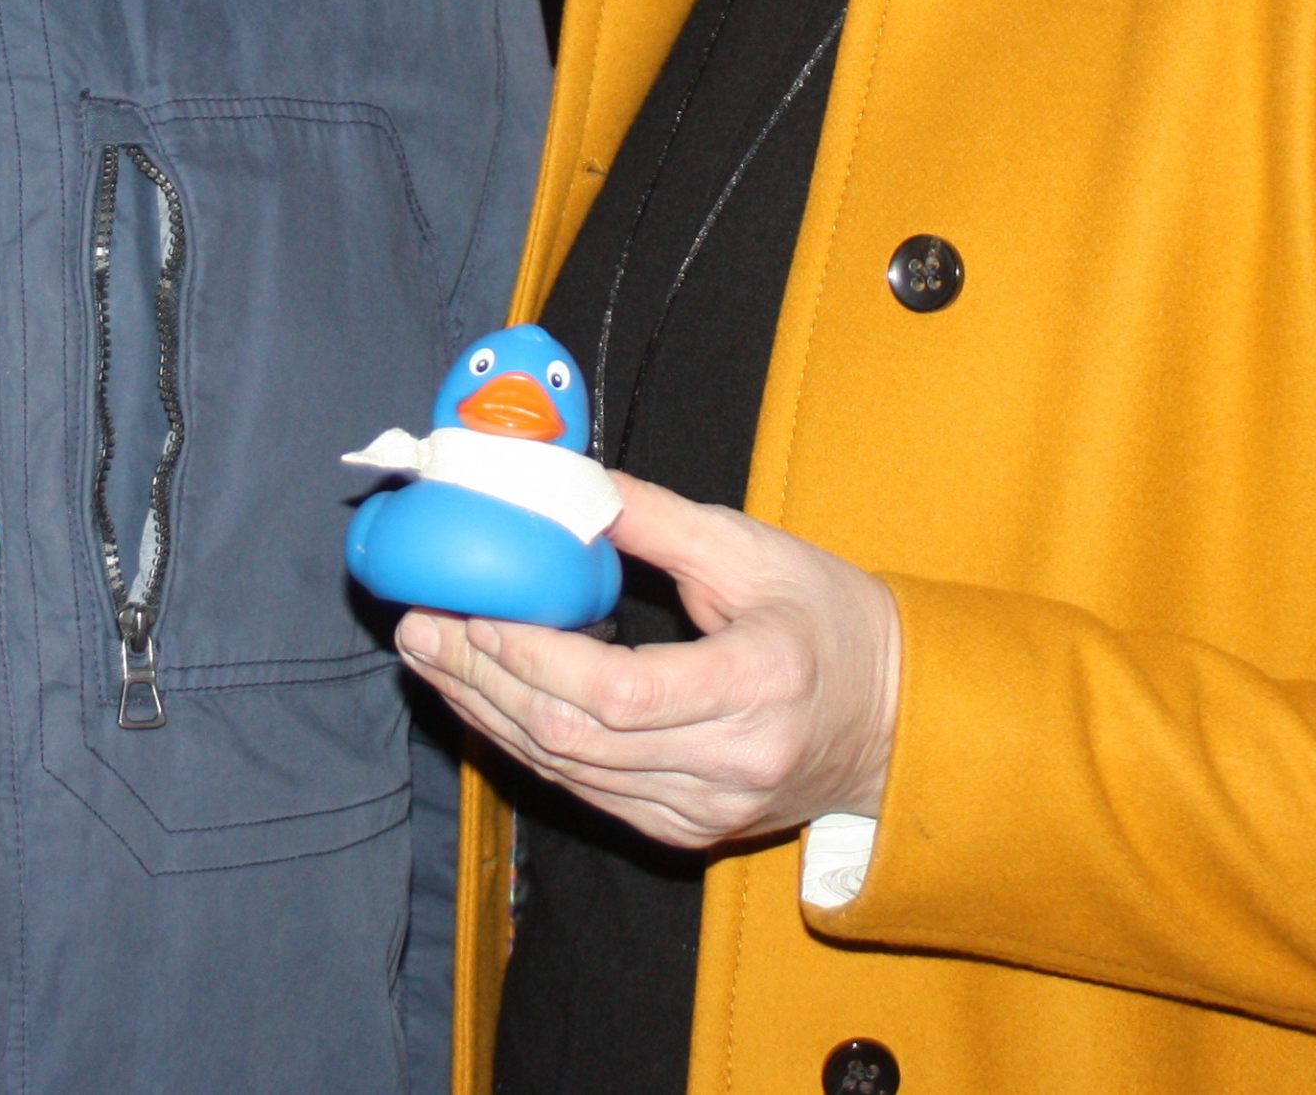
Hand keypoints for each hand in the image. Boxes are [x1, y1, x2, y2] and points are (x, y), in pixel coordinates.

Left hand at [394, 475, 900, 851]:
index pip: (621, 692)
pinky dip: (527, 744)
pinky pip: (587, 791)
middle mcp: (732, 763)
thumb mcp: (755, 549)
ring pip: (570, 773)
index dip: (534, 656)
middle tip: (419, 628)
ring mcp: (706, 808)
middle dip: (482, 680)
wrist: (896, 719)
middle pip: (577, 737)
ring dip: (488, 715)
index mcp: (760, 685)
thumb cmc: (831, 620)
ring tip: (431, 658)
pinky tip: (486, 701)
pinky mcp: (687, 829)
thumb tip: (564, 486)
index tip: (470, 608)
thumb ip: (655, 521)